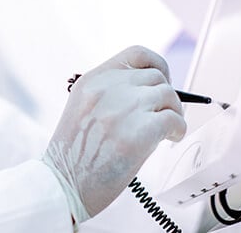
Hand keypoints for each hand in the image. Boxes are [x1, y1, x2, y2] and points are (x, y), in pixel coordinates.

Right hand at [42, 46, 186, 223]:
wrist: (62, 186)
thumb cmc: (75, 156)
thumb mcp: (85, 110)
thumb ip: (113, 95)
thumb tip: (154, 93)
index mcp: (92, 80)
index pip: (136, 54)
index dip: (157, 65)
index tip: (163, 80)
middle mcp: (107, 88)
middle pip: (156, 77)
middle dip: (166, 96)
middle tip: (164, 115)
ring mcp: (123, 109)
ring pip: (168, 95)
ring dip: (174, 112)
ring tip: (166, 131)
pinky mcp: (138, 133)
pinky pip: (175, 119)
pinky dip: (178, 129)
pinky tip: (170, 139)